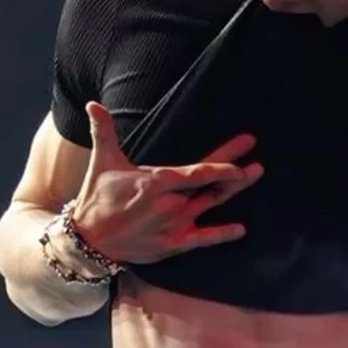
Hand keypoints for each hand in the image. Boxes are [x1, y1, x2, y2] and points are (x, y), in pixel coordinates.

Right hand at [71, 102, 261, 264]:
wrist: (89, 240)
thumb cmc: (97, 198)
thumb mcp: (102, 162)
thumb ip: (103, 131)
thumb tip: (92, 103)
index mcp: (157, 182)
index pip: (200, 169)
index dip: (225, 159)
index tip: (245, 145)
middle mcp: (171, 203)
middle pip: (211, 186)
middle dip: (238, 173)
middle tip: (259, 163)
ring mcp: (174, 225)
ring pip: (210, 206)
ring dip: (233, 192)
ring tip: (254, 175)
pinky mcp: (172, 244)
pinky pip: (203, 239)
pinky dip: (222, 235)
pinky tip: (240, 229)